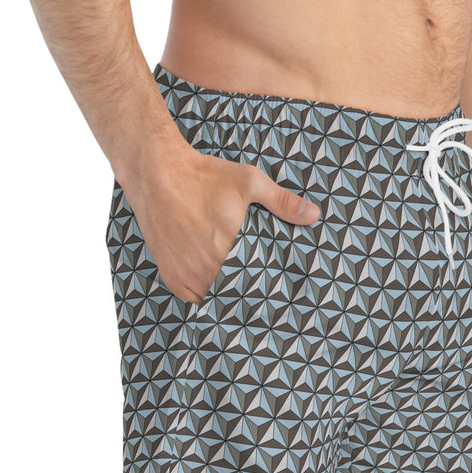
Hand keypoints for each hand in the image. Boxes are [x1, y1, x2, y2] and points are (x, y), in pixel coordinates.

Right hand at [120, 137, 320, 303]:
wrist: (157, 174)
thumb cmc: (204, 177)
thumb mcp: (249, 182)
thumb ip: (282, 202)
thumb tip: (314, 214)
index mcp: (231, 249)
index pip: (257, 283)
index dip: (266, 287)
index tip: (275, 291)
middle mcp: (207, 267)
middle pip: (235, 293)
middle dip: (247, 293)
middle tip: (260, 296)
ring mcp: (187, 275)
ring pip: (213, 298)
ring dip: (224, 295)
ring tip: (239, 292)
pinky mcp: (172, 276)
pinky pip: (192, 299)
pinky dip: (203, 295)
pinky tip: (214, 288)